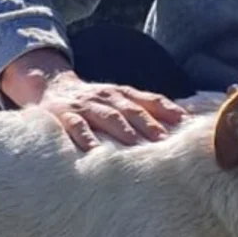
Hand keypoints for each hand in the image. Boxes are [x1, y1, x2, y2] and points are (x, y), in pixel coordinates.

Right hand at [0, 49, 186, 151]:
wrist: (51, 87)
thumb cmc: (93, 102)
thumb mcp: (118, 100)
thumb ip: (143, 109)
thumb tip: (179, 121)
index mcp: (123, 94)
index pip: (150, 100)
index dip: (168, 110)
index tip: (186, 124)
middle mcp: (107, 97)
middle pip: (132, 110)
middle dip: (149, 124)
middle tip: (165, 142)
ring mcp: (86, 106)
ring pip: (108, 116)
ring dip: (123, 130)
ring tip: (135, 145)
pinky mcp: (65, 115)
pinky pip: (76, 126)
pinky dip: (84, 136)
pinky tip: (92, 150)